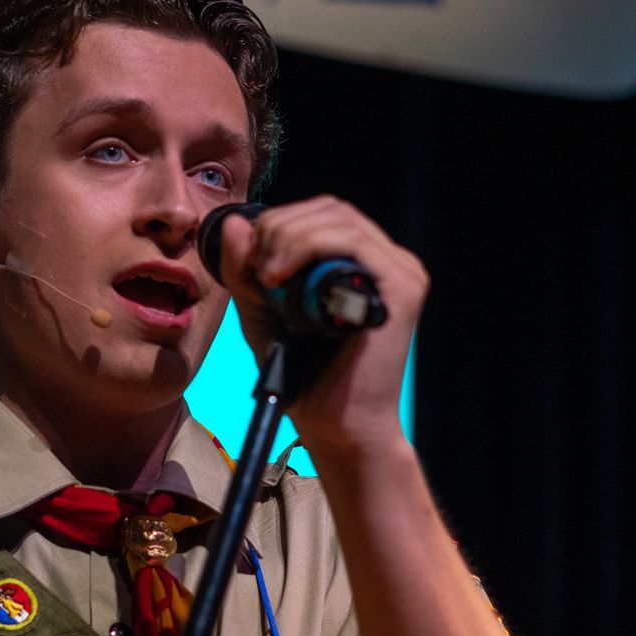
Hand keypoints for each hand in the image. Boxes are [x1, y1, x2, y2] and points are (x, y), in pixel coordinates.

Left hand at [213, 195, 426, 456]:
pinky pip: (353, 244)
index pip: (322, 213)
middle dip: (280, 228)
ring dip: (288, 237)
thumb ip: (246, 270)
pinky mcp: (402, 289)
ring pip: (339, 220)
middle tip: (254, 268)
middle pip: (331, 208)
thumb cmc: (303, 377)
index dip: (279, 222)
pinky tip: (280, 277)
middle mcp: (388, 262)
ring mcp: (400, 273)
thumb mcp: (262, 311)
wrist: (334, 427)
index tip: (248, 261)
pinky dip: (308, 248)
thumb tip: (233, 223)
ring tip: (265, 276)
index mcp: (362, 264)